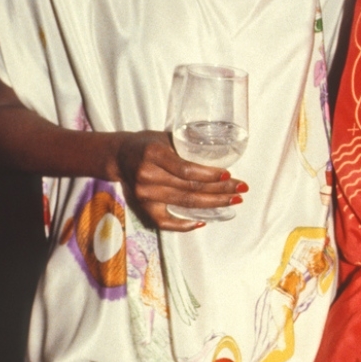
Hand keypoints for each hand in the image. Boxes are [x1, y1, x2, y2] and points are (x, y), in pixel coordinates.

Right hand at [113, 130, 247, 230]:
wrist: (119, 155)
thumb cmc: (148, 143)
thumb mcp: (166, 137)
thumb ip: (187, 144)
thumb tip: (221, 150)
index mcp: (154, 154)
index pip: (186, 170)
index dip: (209, 175)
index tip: (229, 175)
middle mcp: (147, 176)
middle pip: (190, 188)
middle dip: (219, 190)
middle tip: (240, 189)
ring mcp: (145, 194)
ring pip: (184, 203)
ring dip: (212, 204)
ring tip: (233, 201)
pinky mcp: (143, 207)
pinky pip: (165, 221)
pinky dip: (184, 224)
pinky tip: (202, 221)